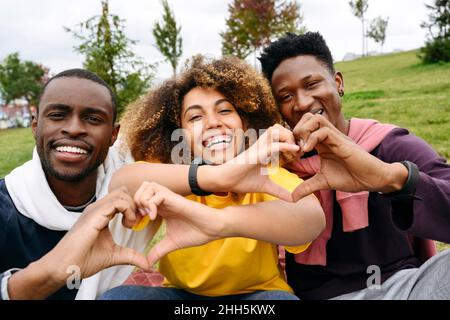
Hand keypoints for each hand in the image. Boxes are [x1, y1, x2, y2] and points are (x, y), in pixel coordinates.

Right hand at [41, 187, 150, 283]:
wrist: (64, 267)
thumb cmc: (84, 261)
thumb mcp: (114, 256)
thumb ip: (130, 256)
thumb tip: (146, 264)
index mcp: (101, 214)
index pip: (121, 198)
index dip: (134, 207)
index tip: (139, 223)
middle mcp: (97, 209)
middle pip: (122, 192)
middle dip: (135, 204)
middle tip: (139, 221)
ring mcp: (95, 210)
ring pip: (121, 194)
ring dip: (132, 207)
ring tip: (131, 224)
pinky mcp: (95, 215)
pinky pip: (117, 202)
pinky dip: (129, 210)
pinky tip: (128, 225)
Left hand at [134, 182, 224, 264]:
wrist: (213, 228)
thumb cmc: (196, 232)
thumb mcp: (171, 243)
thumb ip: (158, 251)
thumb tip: (146, 264)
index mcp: (162, 208)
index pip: (140, 198)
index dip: (134, 209)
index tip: (135, 225)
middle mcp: (164, 200)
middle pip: (141, 187)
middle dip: (135, 201)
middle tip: (139, 219)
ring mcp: (170, 198)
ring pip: (148, 186)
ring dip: (142, 200)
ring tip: (146, 216)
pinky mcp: (176, 200)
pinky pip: (158, 194)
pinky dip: (151, 204)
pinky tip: (154, 218)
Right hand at [208, 124, 299, 201]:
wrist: (224, 181)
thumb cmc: (241, 181)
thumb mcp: (266, 187)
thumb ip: (280, 191)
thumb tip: (293, 200)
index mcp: (264, 150)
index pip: (280, 136)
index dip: (292, 141)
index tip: (300, 155)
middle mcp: (262, 146)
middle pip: (279, 127)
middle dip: (292, 135)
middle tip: (299, 150)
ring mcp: (258, 148)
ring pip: (276, 129)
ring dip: (289, 136)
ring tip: (295, 150)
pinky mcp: (256, 154)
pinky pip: (273, 145)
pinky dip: (286, 145)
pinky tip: (295, 150)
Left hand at [291, 113, 407, 200]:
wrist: (372, 179)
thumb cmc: (351, 177)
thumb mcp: (323, 183)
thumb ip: (307, 187)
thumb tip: (292, 198)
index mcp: (322, 143)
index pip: (304, 128)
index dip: (293, 137)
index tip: (290, 152)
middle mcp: (328, 136)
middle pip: (308, 117)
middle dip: (296, 129)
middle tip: (294, 147)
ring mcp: (335, 137)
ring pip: (315, 118)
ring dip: (304, 130)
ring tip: (301, 148)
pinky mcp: (342, 141)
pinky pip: (324, 131)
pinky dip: (312, 138)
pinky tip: (308, 151)